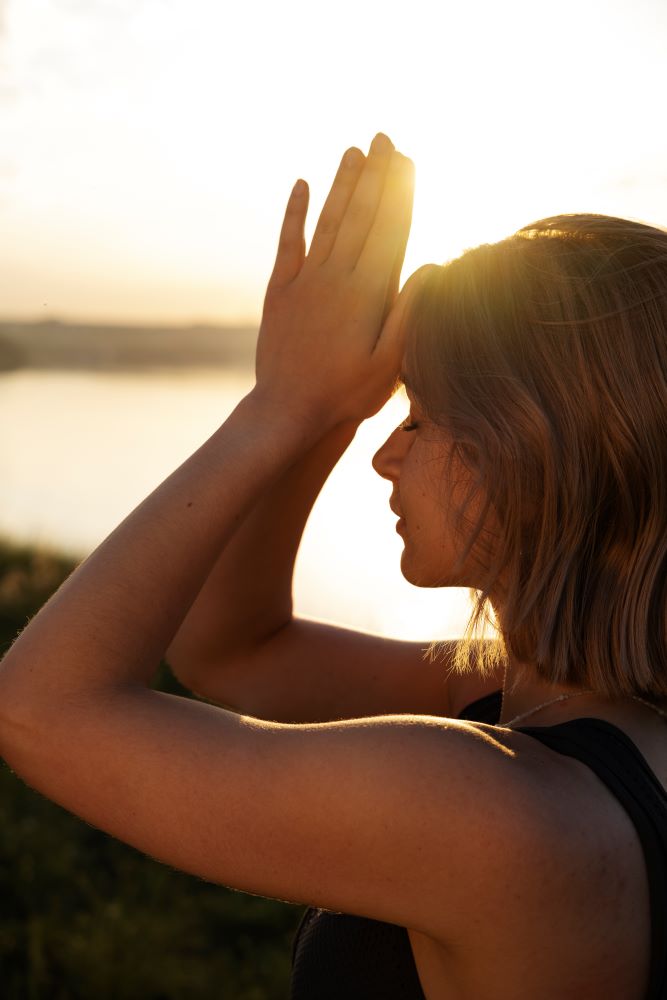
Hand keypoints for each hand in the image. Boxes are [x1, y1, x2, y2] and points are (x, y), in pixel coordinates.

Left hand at [253, 133, 426, 432]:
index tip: (408, 159)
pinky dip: (294, 214)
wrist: (288, 412)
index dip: (400, 192)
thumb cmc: (346, 394)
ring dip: (342, 184)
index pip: (390, 230)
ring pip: (328, 221)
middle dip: (375, 175)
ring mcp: (305, 281)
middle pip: (361, 216)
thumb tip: (430, 265)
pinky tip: (301, 185)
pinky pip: (289, 243)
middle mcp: (335, 277)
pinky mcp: (280, 292)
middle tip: (384, 138)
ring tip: (354, 151)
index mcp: (367, 292)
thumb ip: (409, 312)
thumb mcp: (390, 363)